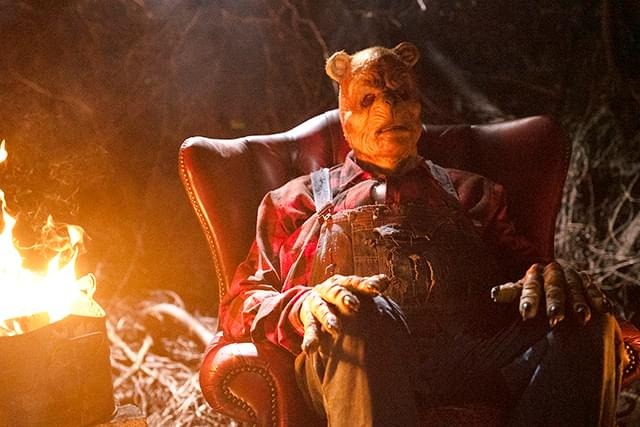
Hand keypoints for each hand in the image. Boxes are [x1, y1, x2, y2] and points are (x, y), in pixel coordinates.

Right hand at [299, 274, 389, 353]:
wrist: (310, 300)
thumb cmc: (338, 295)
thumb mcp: (350, 288)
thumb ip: (367, 285)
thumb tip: (386, 279)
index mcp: (341, 283)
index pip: (354, 282)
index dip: (365, 285)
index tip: (376, 290)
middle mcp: (327, 290)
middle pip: (336, 292)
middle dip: (344, 298)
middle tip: (354, 305)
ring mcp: (316, 304)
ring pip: (321, 309)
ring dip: (328, 318)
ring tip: (335, 329)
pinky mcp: (308, 318)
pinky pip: (309, 329)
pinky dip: (310, 339)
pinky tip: (309, 349)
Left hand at [491, 262, 610, 326]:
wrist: (555, 272)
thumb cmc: (534, 288)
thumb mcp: (521, 288)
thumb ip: (509, 292)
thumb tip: (495, 294)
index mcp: (534, 275)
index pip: (530, 288)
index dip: (529, 301)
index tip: (526, 315)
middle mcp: (553, 273)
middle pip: (553, 288)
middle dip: (555, 303)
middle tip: (555, 318)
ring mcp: (570, 276)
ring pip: (574, 289)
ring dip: (578, 303)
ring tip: (581, 318)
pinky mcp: (587, 280)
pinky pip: (593, 289)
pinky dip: (598, 298)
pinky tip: (604, 309)